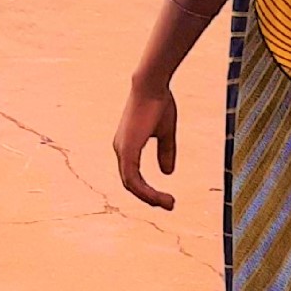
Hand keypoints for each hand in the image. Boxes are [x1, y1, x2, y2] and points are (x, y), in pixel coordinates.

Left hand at [115, 79, 177, 210]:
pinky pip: (133, 179)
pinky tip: (159, 197)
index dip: (148, 190)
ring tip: (168, 204)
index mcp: (127, 146)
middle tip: (169, 205)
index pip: (134, 177)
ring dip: (149, 198)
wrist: (152, 85)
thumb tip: (167, 173)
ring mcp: (122, 150)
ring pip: (131, 185)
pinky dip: (146, 191)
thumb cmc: (158, 103)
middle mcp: (121, 150)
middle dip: (149, 198)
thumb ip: (165, 152)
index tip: (166, 198)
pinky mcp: (127, 150)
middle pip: (131, 184)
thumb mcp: (165, 132)